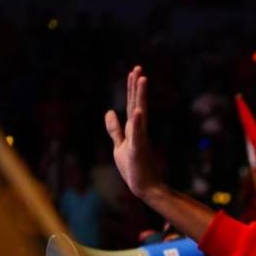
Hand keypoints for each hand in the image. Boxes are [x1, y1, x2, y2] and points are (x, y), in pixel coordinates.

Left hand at [104, 66, 162, 200]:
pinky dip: (137, 122)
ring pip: (139, 114)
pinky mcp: (139, 150)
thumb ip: (115, 129)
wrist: (146, 188)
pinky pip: (138, 135)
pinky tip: (137, 111)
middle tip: (138, 68)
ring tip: (142, 80)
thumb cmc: (134, 168)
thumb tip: (109, 112)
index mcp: (134, 129)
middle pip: (137, 104)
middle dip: (136, 86)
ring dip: (141, 97)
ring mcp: (140, 139)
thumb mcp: (119, 145)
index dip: (131, 89)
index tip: (134, 72)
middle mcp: (139, 131)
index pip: (131, 104)